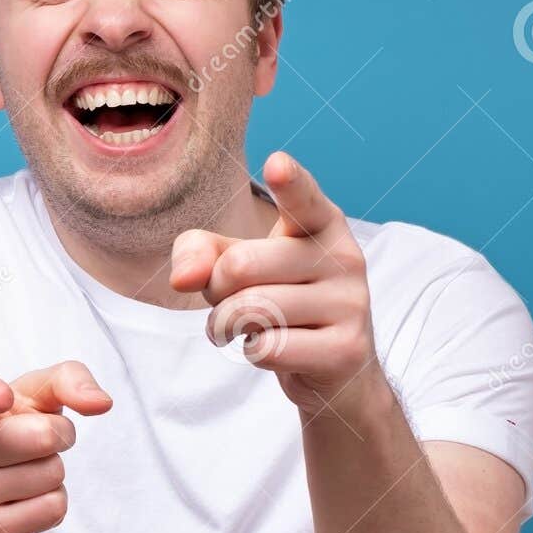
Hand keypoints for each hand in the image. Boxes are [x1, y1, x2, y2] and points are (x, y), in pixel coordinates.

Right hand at [0, 362, 112, 532]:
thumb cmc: (9, 435)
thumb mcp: (30, 399)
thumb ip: (65, 380)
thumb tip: (101, 403)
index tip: (3, 395)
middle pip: (44, 435)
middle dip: (59, 434)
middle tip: (36, 441)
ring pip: (52, 474)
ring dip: (53, 472)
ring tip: (23, 473)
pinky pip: (53, 508)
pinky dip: (52, 501)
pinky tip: (23, 500)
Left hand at [170, 151, 384, 417]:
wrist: (334, 369)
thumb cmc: (279, 301)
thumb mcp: (235, 268)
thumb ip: (200, 253)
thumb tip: (181, 277)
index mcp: (320, 224)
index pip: (303, 199)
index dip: (289, 182)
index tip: (276, 163)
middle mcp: (344, 257)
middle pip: (240, 265)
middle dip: (214, 290)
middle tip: (229, 301)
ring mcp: (351, 304)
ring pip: (250, 310)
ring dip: (226, 325)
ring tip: (243, 327)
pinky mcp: (346, 349)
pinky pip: (267, 348)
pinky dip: (252, 353)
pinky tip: (272, 348)